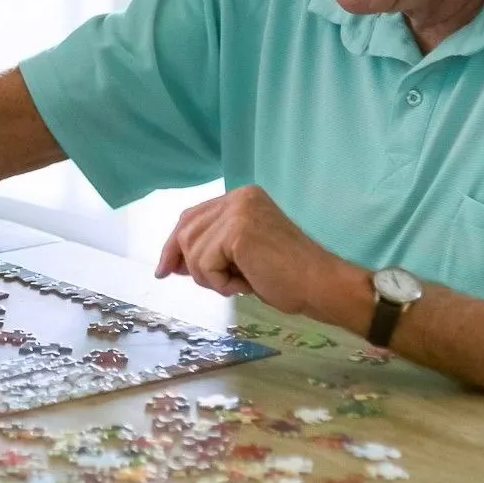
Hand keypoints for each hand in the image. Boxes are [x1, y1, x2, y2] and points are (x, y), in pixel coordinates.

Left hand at [155, 184, 346, 316]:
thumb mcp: (240, 257)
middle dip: (188, 263)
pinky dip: (219, 283)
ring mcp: (238, 211)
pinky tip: (245, 285)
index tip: (164, 270)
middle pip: (185, 230)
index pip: (191, 216)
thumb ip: (210, 250)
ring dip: (209, 277)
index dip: (173, 244)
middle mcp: (239, 197)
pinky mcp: (238, 230)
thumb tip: (170, 263)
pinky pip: (205, 263)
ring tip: (239, 283)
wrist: (320, 285)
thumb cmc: (286, 277)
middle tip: (216, 284)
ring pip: (192, 249)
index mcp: (242, 198)